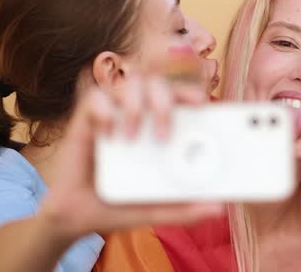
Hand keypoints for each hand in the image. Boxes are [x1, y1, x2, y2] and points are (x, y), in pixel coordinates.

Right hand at [38, 75, 222, 239]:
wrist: (80, 217)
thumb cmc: (121, 205)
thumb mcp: (157, 209)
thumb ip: (186, 208)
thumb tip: (220, 209)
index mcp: (160, 129)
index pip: (179, 99)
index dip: (190, 93)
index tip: (201, 104)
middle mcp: (139, 116)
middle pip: (157, 85)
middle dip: (164, 101)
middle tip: (163, 134)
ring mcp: (114, 115)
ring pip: (129, 84)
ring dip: (133, 106)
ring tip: (131, 139)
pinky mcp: (86, 121)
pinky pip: (95, 98)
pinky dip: (103, 110)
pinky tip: (107, 133)